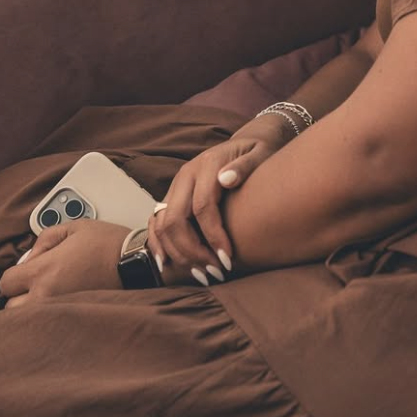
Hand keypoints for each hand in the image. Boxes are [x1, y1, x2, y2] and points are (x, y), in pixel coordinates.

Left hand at [0, 220, 127, 308]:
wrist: (137, 262)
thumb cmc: (108, 243)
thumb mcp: (74, 227)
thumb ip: (44, 239)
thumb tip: (29, 258)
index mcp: (43, 271)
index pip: (6, 283)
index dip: (16, 274)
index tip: (30, 270)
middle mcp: (46, 295)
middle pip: (11, 307)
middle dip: (21, 295)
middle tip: (38, 284)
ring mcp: (60, 311)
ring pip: (28, 320)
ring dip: (32, 308)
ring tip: (49, 296)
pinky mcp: (74, 319)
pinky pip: (49, 324)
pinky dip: (50, 317)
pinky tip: (62, 305)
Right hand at [146, 114, 291, 286]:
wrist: (246, 142)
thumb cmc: (258, 150)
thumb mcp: (260, 152)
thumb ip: (246, 165)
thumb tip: (227, 179)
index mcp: (206, 165)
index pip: (202, 207)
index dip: (213, 235)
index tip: (228, 259)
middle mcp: (185, 176)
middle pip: (175, 220)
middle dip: (193, 251)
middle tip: (215, 272)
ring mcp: (176, 186)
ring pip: (162, 225)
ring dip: (178, 254)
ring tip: (202, 274)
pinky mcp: (172, 197)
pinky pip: (155, 223)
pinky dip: (158, 245)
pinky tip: (168, 265)